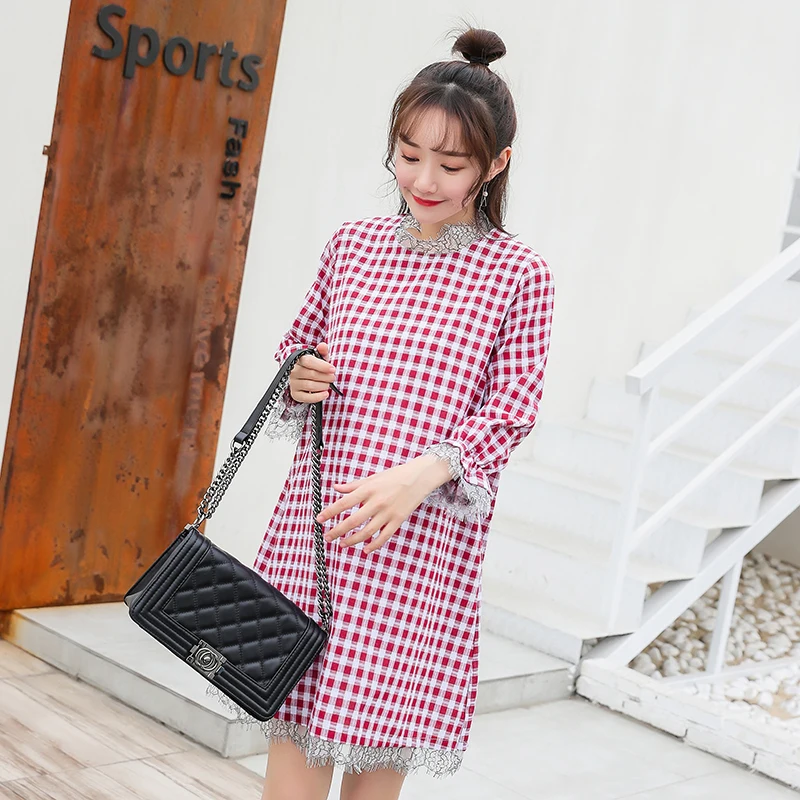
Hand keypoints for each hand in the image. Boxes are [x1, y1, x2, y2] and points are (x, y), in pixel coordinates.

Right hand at [289, 341, 336, 403]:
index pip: (309, 361)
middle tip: (333, 377)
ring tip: (328, 385)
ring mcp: (293, 383)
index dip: (322, 366)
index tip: (333, 369)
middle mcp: (294, 371)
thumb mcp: (318, 358)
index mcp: (299, 360)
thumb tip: (323, 345)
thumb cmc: (313, 367)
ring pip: (310, 386)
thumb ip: (322, 351)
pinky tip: (325, 394)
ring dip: (323, 386)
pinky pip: (306, 397)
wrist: (303, 377)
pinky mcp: (295, 394)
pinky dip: (318, 397)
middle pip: (312, 374)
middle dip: (326, 377)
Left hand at [316, 456, 447, 553]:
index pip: (344, 503)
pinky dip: (374, 545)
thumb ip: (354, 485)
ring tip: (342, 544)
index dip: (330, 512)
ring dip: (352, 540)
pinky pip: (384, 536)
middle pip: (352, 521)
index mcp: (368, 489)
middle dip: (337, 531)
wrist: (420, 476)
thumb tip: (336, 487)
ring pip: (366, 532)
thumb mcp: (373, 477)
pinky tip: (365, 550)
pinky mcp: (398, 520)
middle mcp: (377, 502)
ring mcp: (388, 512)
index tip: (319, 520)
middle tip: (327, 537)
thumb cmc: (395, 475)